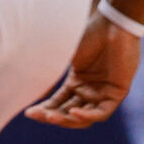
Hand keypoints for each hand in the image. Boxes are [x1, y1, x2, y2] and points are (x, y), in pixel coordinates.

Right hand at [25, 14, 140, 127]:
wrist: (112, 24)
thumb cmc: (88, 34)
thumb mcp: (64, 53)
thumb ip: (50, 68)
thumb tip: (26, 80)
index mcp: (77, 82)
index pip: (58, 102)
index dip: (44, 109)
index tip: (28, 112)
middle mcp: (90, 91)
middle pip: (68, 113)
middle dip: (51, 116)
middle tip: (35, 115)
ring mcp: (103, 93)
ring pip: (84, 117)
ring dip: (66, 119)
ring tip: (50, 116)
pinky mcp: (117, 93)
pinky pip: (101, 112)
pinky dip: (87, 115)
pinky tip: (72, 112)